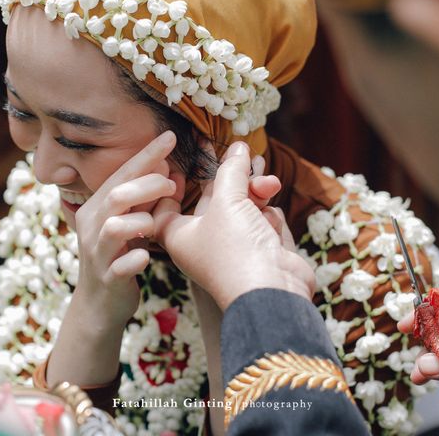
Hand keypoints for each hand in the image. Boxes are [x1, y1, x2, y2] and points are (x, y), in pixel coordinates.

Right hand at [72, 130, 176, 326]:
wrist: (99, 305)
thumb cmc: (119, 255)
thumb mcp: (129, 222)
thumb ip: (144, 199)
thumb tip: (168, 169)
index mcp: (96, 208)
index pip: (121, 174)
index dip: (146, 155)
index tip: (171, 137)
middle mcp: (92, 226)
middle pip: (117, 195)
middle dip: (148, 184)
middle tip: (173, 185)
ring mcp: (98, 254)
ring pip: (115, 227)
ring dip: (142, 221)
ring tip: (156, 225)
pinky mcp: (107, 279)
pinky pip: (121, 266)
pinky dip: (136, 259)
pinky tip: (147, 256)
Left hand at [154, 141, 314, 309]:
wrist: (272, 290)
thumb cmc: (235, 250)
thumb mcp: (227, 201)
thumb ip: (232, 170)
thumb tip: (239, 148)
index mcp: (180, 235)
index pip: (166, 207)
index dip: (171, 185)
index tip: (178, 166)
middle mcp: (205, 241)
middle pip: (214, 199)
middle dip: (231, 176)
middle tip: (240, 152)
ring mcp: (235, 246)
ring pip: (244, 204)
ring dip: (257, 191)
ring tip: (268, 184)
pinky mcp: (260, 249)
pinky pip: (262, 219)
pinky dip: (269, 214)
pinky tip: (272, 218)